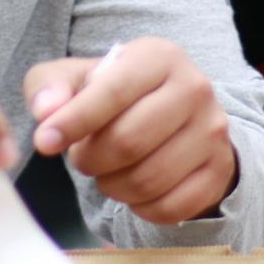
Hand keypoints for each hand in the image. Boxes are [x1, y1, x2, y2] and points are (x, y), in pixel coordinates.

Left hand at [24, 37, 237, 224]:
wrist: (174, 116)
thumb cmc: (115, 95)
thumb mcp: (77, 79)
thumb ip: (50, 87)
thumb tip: (46, 112)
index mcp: (158, 56)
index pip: (113, 91)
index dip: (74, 121)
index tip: (44, 142)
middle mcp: (194, 88)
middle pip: (128, 142)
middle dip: (90, 159)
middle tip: (81, 158)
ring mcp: (212, 132)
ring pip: (148, 180)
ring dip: (112, 186)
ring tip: (106, 172)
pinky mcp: (219, 171)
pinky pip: (170, 206)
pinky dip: (141, 208)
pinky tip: (133, 190)